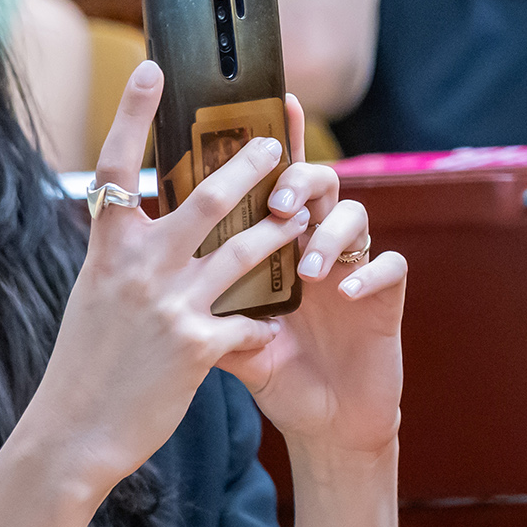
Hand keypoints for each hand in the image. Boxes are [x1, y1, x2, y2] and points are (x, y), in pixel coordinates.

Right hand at [23, 62, 313, 494]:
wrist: (71, 434)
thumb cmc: (84, 366)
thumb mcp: (93, 297)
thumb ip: (120, 257)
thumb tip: (132, 219)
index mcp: (107, 251)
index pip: (117, 167)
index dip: (134, 114)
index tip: (153, 68)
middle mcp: (138, 269)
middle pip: (204, 198)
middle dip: (247, 165)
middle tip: (275, 143)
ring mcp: (169, 307)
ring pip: (245, 251)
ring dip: (282, 229)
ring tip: (306, 213)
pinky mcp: (197, 348)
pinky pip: (251, 321)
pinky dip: (268, 320)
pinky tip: (282, 323)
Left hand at [215, 97, 409, 465]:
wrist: (328, 424)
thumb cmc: (277, 374)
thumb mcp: (225, 339)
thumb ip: (195, 304)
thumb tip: (136, 277)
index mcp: (279, 246)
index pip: (274, 182)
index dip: (279, 139)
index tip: (271, 101)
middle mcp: (318, 246)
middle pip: (318, 183)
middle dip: (300, 178)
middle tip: (278, 198)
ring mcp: (354, 268)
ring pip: (355, 216)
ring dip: (330, 233)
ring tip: (306, 267)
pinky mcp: (385, 299)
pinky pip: (390, 266)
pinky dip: (369, 273)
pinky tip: (347, 292)